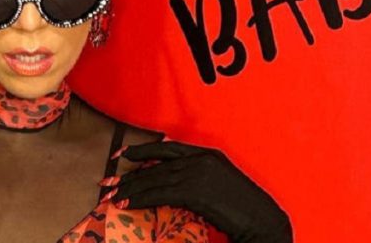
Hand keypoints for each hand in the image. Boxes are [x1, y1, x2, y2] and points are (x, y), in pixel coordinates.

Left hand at [107, 141, 291, 242]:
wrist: (263, 221)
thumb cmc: (244, 209)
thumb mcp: (220, 184)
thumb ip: (198, 175)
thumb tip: (171, 181)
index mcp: (208, 153)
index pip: (167, 148)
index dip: (142, 151)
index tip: (123, 154)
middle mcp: (201, 158)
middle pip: (156, 165)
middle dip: (129, 175)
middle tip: (107, 182)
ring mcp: (198, 173)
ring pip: (154, 179)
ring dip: (130, 189)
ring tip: (111, 196)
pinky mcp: (194, 190)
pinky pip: (159, 193)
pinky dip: (139, 199)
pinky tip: (126, 204)